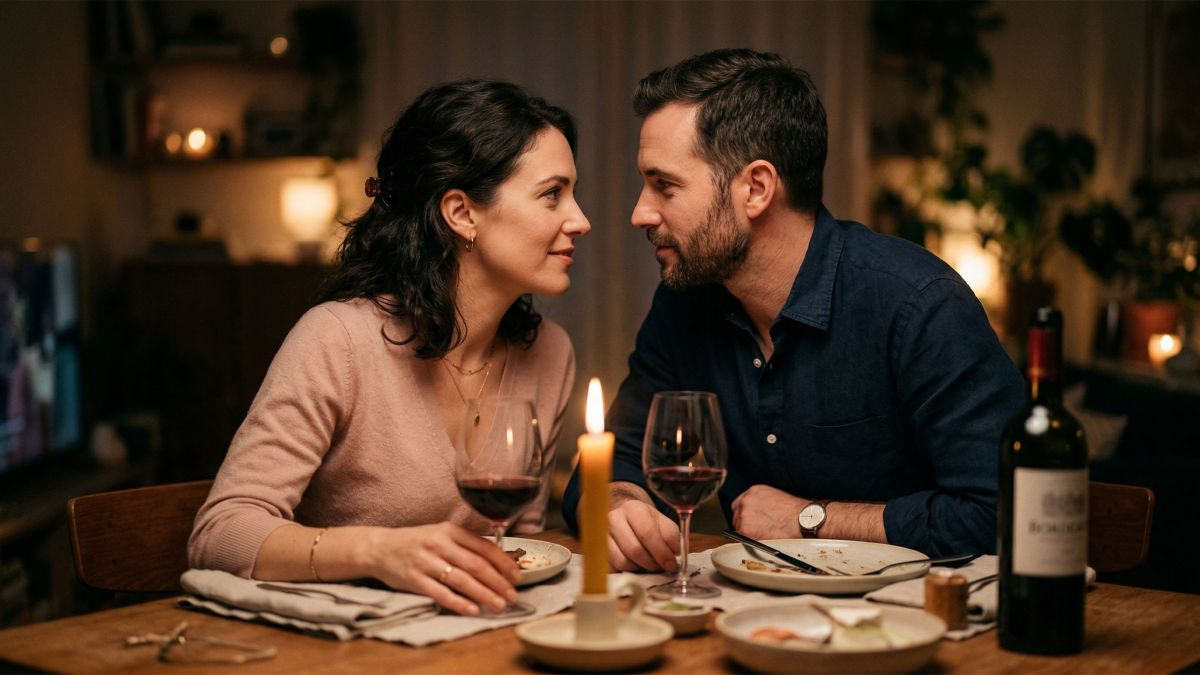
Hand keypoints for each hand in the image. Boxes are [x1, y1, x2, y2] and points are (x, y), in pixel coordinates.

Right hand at [365, 522, 520, 615]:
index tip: (517, 576)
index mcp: (449, 530)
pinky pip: (440, 593)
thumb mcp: (441, 534)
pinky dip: (458, 602)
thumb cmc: (417, 542)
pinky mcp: (413, 579)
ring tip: (499, 605)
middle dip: (498, 582)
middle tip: (512, 596)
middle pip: (476, 565)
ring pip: (461, 580)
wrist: (380, 548)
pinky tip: (473, 610)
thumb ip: (465, 544)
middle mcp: (439, 543)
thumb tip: (498, 561)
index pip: (483, 546)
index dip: (503, 562)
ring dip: (484, 594)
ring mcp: (425, 562)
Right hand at [606, 484, 679, 571]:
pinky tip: (635, 565)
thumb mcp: (662, 522)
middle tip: (660, 567)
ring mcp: (601, 535)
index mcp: (633, 508)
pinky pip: (612, 568)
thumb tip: (674, 552)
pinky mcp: (595, 550)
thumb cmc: (645, 521)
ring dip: (639, 568)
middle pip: (634, 549)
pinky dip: (626, 571)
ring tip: (648, 565)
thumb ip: (671, 535)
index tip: (671, 564)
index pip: (646, 533)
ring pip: (622, 561)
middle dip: (651, 563)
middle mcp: (613, 519)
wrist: (621, 516)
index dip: (661, 552)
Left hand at [731, 484, 804, 538]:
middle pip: (736, 515)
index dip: (745, 514)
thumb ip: (762, 504)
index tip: (750, 521)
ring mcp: (743, 514)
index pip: (740, 504)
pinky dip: (748, 541)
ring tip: (764, 536)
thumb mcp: (776, 498)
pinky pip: (740, 538)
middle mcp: (746, 500)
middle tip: (757, 531)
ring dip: (747, 533)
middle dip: (744, 524)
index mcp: (754, 491)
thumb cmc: (796, 512)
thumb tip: (759, 514)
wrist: (802, 520)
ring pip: (738, 527)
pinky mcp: (744, 529)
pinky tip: (761, 540)